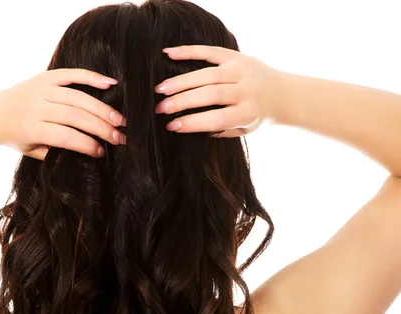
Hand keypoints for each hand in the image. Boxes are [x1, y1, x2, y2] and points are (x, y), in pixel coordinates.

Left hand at [0, 68, 126, 159]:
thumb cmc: (15, 136)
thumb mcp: (31, 150)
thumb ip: (55, 152)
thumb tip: (88, 151)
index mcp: (32, 128)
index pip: (66, 136)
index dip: (86, 145)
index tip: (102, 152)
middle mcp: (37, 107)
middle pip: (76, 116)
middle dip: (101, 128)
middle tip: (120, 137)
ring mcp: (41, 89)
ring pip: (78, 98)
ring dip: (102, 109)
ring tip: (120, 120)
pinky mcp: (45, 77)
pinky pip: (71, 74)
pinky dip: (92, 77)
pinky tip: (110, 84)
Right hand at [154, 45, 285, 136]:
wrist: (284, 94)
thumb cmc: (257, 117)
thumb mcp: (243, 130)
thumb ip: (220, 130)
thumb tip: (185, 126)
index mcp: (249, 112)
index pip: (218, 118)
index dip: (193, 122)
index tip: (171, 126)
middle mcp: (247, 90)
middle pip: (211, 95)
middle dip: (182, 101)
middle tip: (160, 108)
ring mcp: (241, 70)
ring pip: (208, 74)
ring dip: (181, 81)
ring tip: (160, 89)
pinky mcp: (236, 56)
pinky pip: (210, 51)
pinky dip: (189, 51)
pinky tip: (169, 54)